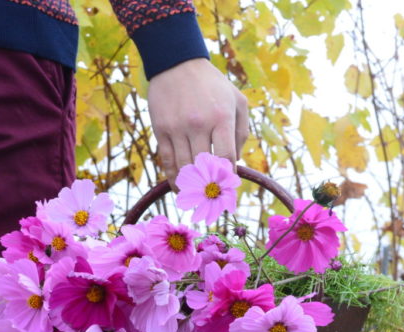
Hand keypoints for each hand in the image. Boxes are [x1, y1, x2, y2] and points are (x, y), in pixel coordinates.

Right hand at [147, 58, 248, 187]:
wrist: (177, 63)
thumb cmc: (213, 85)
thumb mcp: (237, 100)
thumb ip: (242, 132)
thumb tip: (236, 162)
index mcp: (221, 118)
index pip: (226, 157)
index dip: (228, 177)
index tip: (228, 187)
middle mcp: (199, 124)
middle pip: (204, 167)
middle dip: (209, 185)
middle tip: (212, 197)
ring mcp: (178, 128)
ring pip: (184, 168)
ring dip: (190, 186)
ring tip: (196, 196)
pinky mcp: (161, 129)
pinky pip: (167, 161)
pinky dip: (173, 178)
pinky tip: (178, 188)